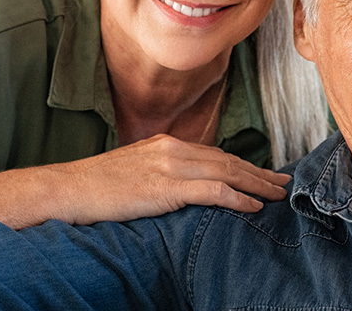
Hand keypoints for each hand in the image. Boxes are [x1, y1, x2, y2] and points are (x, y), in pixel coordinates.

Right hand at [0, 135, 289, 233]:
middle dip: (260, 172)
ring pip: (226, 172)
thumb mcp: (130, 174)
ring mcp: (169, 166)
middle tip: (287, 183)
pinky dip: (236, 197)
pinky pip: (211, 191)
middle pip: (227, 159)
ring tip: (281, 196)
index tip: (266, 174)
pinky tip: (254, 208)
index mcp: (164, 144)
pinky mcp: (164, 186)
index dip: (244, 164)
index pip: (213, 153)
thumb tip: (176, 192)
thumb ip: (157, 176)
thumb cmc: (92, 188)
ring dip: (258, 184)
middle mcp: (172, 148)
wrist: (64, 190)